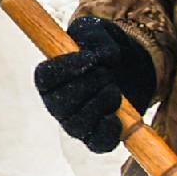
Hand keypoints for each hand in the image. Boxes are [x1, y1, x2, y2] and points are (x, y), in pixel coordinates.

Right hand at [33, 16, 157, 153]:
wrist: (131, 68)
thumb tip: (100, 55)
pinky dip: (109, 131)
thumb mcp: (99, 32)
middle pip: (61, 103)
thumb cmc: (105, 49)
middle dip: (91, 84)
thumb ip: (94, 36)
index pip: (45, 78)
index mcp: (50, 78)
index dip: (65, 69)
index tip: (90, 58)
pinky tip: (116, 117)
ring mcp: (75, 125)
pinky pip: (97, 143)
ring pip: (78, 124)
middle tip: (107, 73)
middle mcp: (56, 105)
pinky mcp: (95, 139)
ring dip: (101, 103)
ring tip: (114, 90)